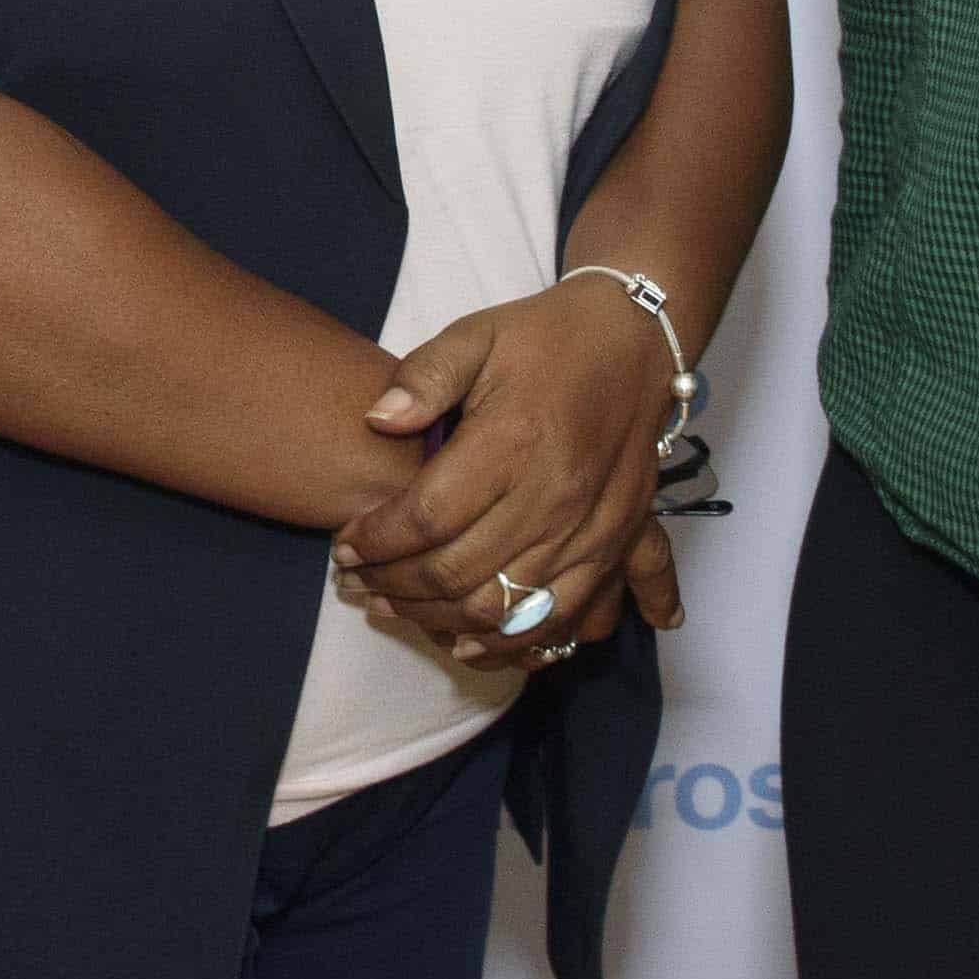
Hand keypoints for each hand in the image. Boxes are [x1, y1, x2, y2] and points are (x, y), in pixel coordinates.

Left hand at [332, 279, 687, 667]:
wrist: (635, 343)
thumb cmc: (546, 339)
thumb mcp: (475, 334)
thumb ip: (422, 376)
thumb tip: (377, 421)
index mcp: (513, 442)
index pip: (426, 518)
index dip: (375, 542)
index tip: (343, 547)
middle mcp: (554, 496)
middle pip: (456, 573)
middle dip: (393, 587)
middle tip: (356, 582)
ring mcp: (589, 530)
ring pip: (502, 609)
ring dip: (438, 621)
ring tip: (394, 609)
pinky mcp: (613, 547)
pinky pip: (559, 619)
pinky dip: (510, 643)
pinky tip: (467, 644)